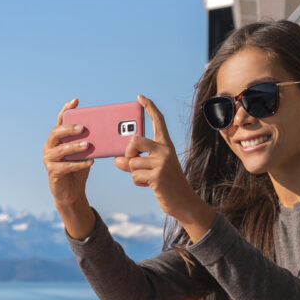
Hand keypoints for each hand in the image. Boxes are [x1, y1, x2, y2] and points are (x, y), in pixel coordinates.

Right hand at [43, 98, 99, 238]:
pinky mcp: (52, 172)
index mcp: (58, 138)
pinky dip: (78, 164)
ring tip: (87, 145)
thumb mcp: (86, 152)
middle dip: (69, 129)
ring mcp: (49, 159)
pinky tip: (90, 162)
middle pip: (56, 133)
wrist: (72, 192)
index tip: (75, 101)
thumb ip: (91, 142)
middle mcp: (50, 146)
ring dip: (74, 147)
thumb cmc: (79, 168)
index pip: (61, 120)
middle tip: (83, 128)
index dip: (66, 110)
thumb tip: (111, 132)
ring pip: (60, 150)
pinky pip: (65, 166)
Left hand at [114, 95, 215, 240]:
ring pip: (132, 162)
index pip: (158, 121)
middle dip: (128, 152)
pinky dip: (138, 182)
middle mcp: (165, 150)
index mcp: (166, 145)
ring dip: (135, 173)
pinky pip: (135, 175)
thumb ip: (133, 162)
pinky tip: (150, 185)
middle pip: (135, 140)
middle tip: (133, 162)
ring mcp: (162, 162)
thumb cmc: (165, 183)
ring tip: (148, 179)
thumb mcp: (150, 169)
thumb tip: (116, 160)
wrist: (183, 202)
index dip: (149, 108)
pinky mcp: (158, 176)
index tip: (140, 97)